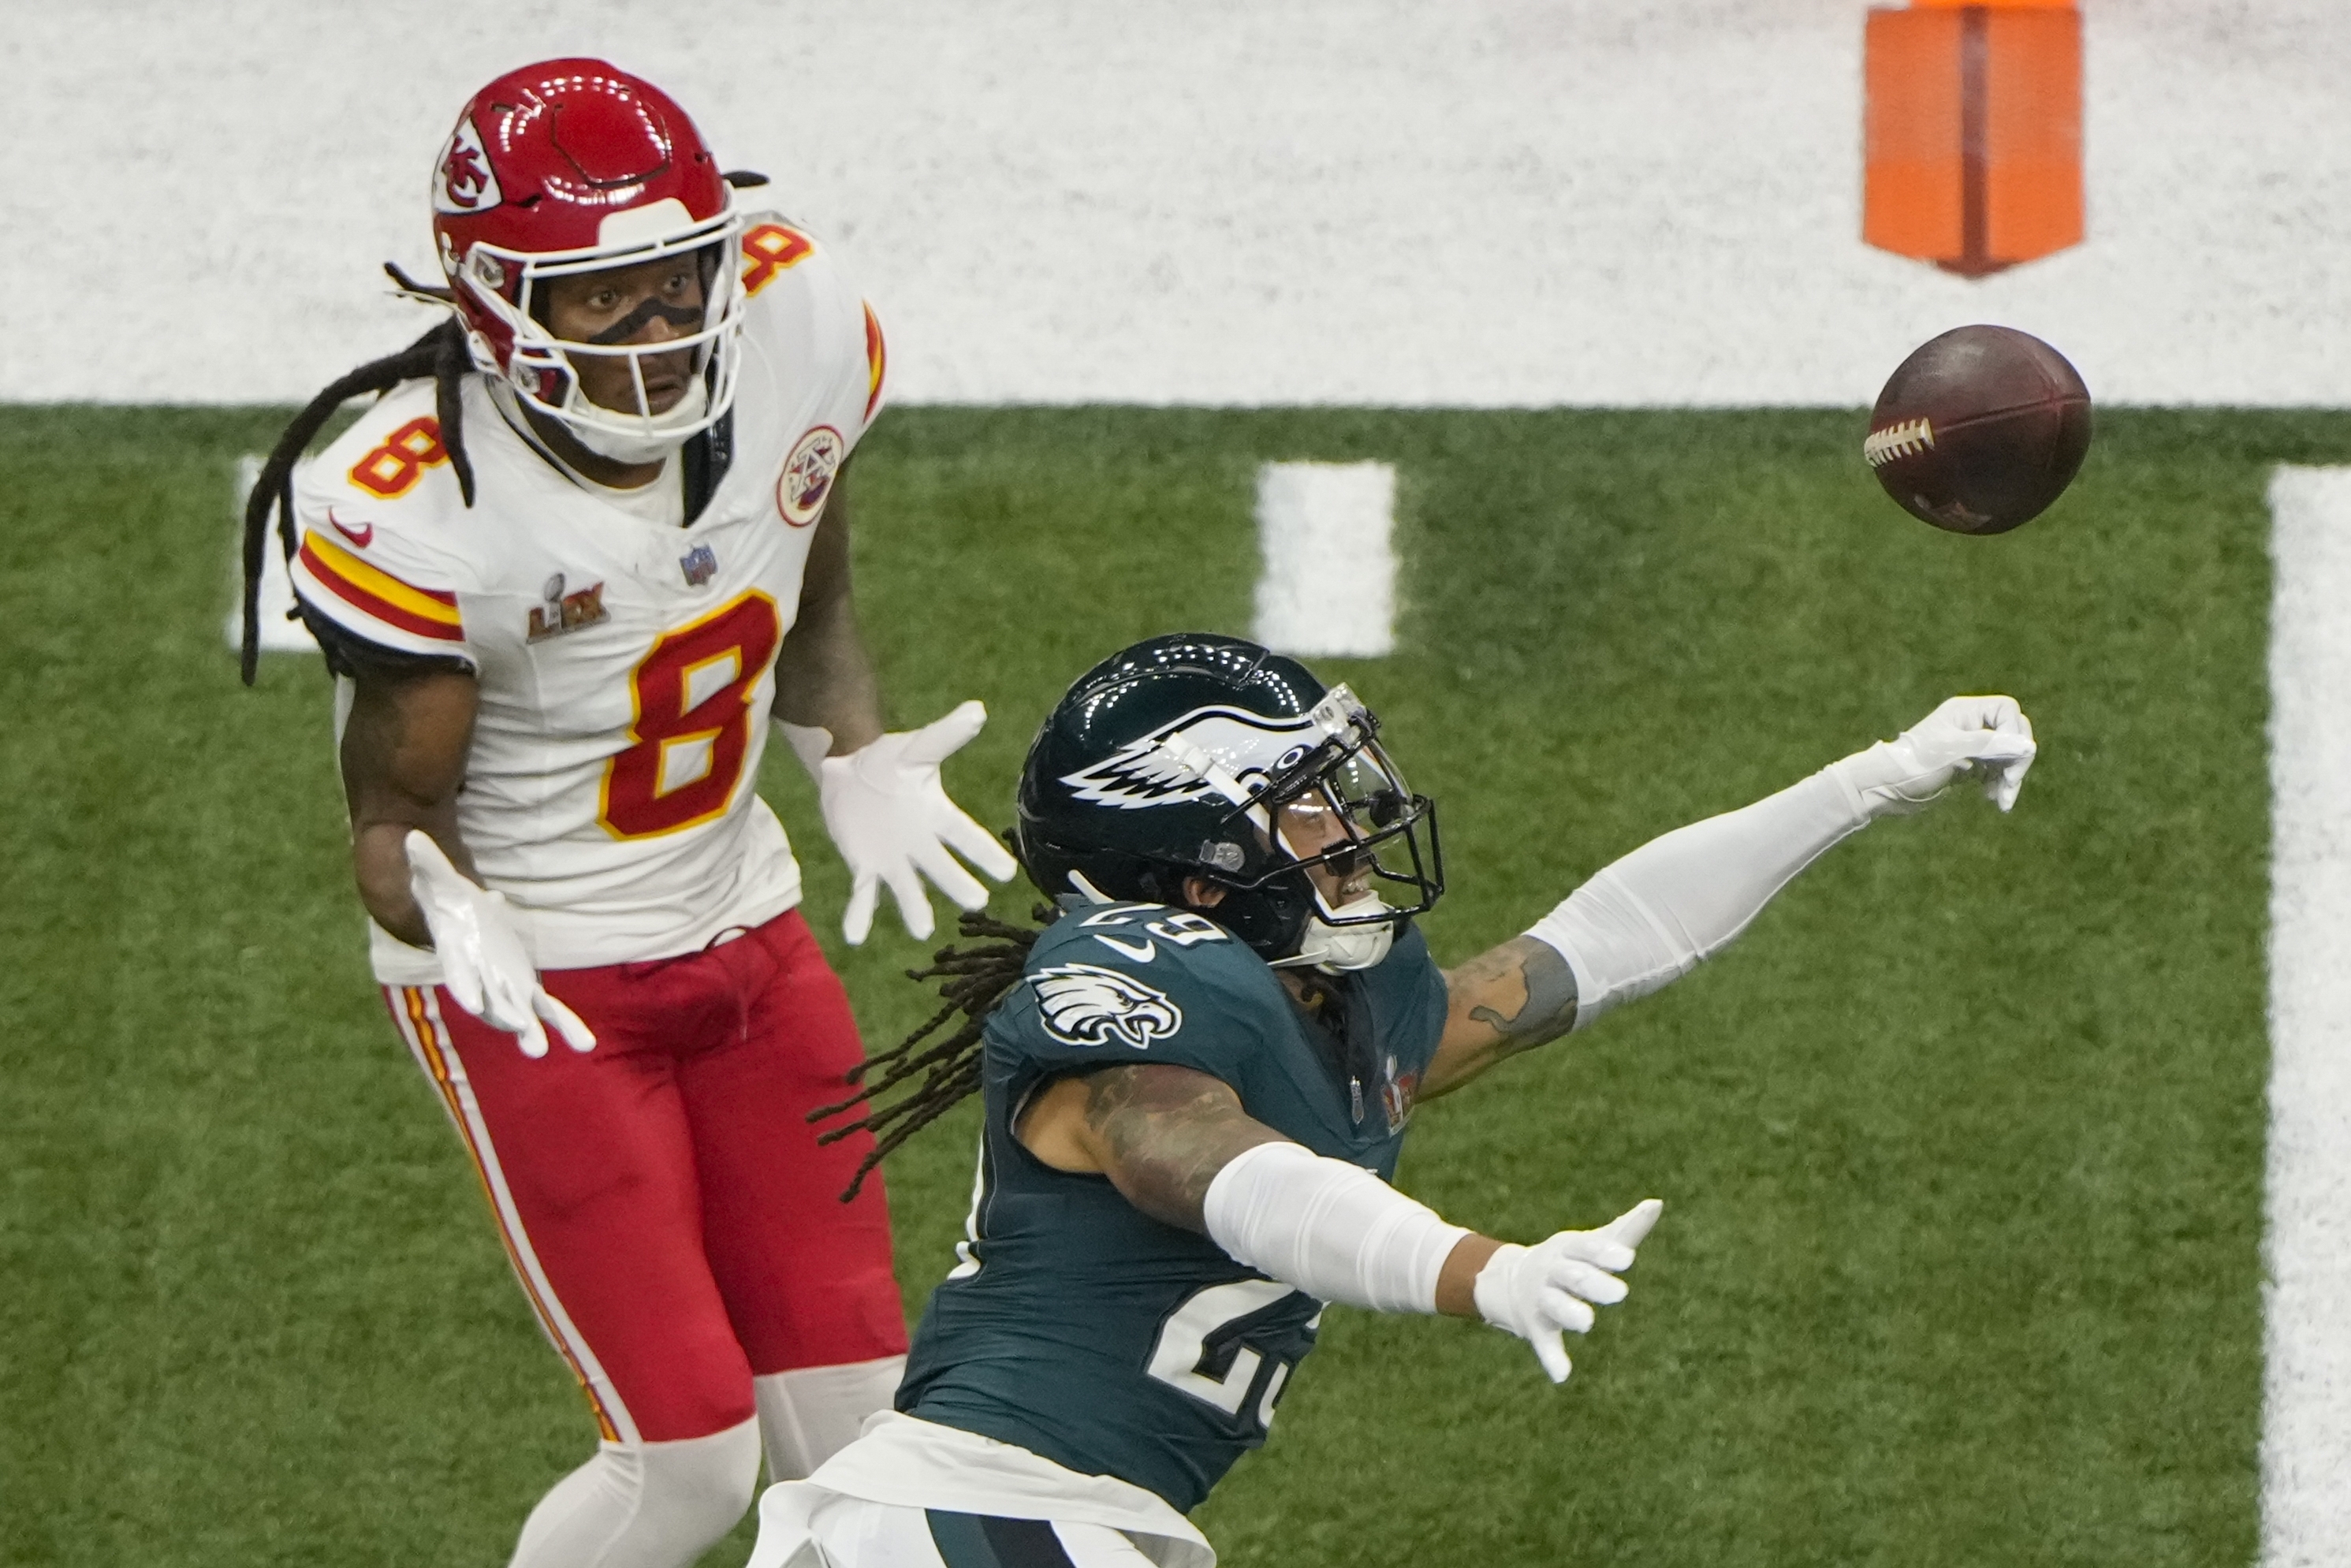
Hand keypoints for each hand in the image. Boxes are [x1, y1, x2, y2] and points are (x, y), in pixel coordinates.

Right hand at [404, 831, 595, 1058]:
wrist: (459, 921)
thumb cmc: (446, 900)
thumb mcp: (439, 879)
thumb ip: (427, 863)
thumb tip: (411, 837)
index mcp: (459, 956)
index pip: (461, 974)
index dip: (467, 987)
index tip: (473, 1005)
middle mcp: (480, 979)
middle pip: (494, 1002)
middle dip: (508, 1017)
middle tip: (526, 1034)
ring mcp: (504, 987)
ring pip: (523, 1013)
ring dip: (534, 1031)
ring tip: (547, 1050)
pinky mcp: (525, 988)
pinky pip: (547, 1008)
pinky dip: (565, 1024)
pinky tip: (585, 1043)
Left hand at [804, 701, 1019, 943]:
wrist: (850, 774)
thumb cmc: (890, 759)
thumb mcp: (915, 747)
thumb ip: (944, 734)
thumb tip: (977, 710)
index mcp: (936, 815)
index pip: (964, 835)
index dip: (983, 853)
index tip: (1006, 873)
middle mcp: (921, 845)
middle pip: (942, 867)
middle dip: (957, 884)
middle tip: (976, 904)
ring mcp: (894, 860)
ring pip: (908, 888)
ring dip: (914, 909)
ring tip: (922, 932)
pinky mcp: (865, 868)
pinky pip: (864, 895)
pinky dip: (860, 915)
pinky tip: (856, 938)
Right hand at [1472, 1198, 1661, 1382]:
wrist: (1511, 1280)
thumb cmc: (1567, 1259)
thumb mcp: (1590, 1243)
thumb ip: (1625, 1229)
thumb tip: (1657, 1203)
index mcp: (1568, 1248)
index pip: (1588, 1248)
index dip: (1606, 1253)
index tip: (1628, 1259)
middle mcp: (1552, 1271)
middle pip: (1573, 1275)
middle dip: (1594, 1283)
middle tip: (1620, 1293)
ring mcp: (1542, 1299)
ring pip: (1555, 1305)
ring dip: (1570, 1312)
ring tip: (1588, 1322)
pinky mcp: (1537, 1328)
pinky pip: (1545, 1344)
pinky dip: (1552, 1359)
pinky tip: (1563, 1375)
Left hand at [1825, 695, 2036, 818]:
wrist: (1885, 789)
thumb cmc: (1913, 764)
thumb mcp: (1953, 752)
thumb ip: (1991, 746)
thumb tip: (2029, 745)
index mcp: (1965, 711)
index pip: (2008, 712)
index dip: (2016, 735)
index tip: (2012, 762)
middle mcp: (1970, 725)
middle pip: (2012, 734)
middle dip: (2016, 761)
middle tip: (2011, 785)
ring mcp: (1971, 745)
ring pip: (2007, 756)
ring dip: (2010, 777)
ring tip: (2003, 801)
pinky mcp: (1968, 765)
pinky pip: (1996, 771)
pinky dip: (1999, 784)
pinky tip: (1992, 798)